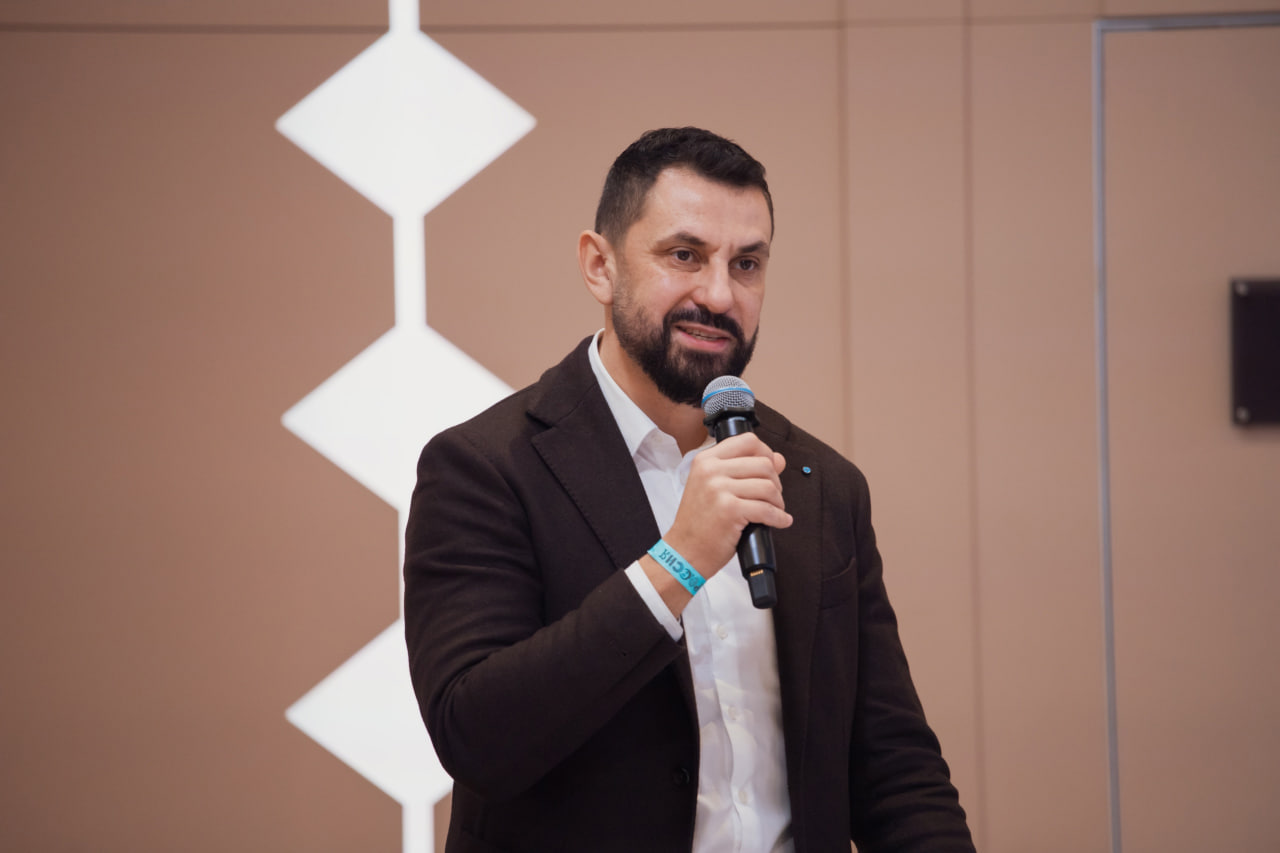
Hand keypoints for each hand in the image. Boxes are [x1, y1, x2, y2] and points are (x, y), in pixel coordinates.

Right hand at [663, 433, 791, 580]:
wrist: (685, 551)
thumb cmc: (700, 521)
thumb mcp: (715, 487)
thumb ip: (745, 469)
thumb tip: (779, 458)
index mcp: (706, 460)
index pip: (748, 441)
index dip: (766, 454)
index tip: (771, 470)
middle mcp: (711, 470)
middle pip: (763, 464)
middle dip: (776, 482)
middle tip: (772, 498)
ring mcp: (719, 489)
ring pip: (768, 486)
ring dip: (778, 501)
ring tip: (774, 511)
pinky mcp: (730, 510)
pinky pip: (767, 509)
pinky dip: (779, 518)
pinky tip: (780, 521)